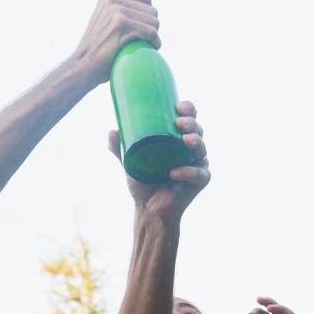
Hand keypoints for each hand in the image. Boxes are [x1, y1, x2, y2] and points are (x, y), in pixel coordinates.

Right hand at [70, 0, 160, 89]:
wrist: (82, 66)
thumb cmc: (97, 51)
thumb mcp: (104, 23)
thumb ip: (119, 13)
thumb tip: (144, 10)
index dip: (148, 15)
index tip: (143, 29)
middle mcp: (113, 0)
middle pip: (152, 10)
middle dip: (152, 27)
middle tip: (144, 41)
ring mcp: (116, 11)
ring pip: (154, 21)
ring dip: (154, 36)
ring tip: (146, 45)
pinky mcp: (121, 24)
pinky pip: (151, 32)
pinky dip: (154, 42)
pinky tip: (151, 49)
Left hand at [107, 100, 209, 217]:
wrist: (147, 208)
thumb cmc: (143, 181)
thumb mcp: (129, 161)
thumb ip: (120, 147)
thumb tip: (111, 131)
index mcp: (178, 138)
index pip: (189, 118)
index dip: (188, 109)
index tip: (177, 106)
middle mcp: (191, 149)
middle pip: (198, 130)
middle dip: (191, 123)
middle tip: (179, 123)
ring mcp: (197, 164)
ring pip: (202, 148)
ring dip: (195, 141)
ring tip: (185, 140)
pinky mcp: (200, 181)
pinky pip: (198, 174)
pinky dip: (188, 172)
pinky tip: (176, 171)